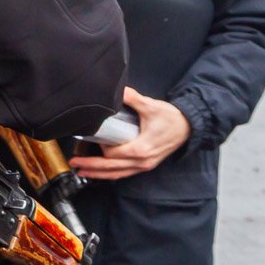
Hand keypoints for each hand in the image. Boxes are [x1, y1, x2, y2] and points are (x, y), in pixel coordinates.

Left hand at [69, 87, 190, 179]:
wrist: (189, 127)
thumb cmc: (172, 118)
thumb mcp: (151, 106)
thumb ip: (132, 98)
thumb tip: (117, 90)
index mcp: (141, 149)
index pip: (114, 155)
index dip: (101, 149)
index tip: (93, 140)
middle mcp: (141, 161)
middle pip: (111, 169)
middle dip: (91, 166)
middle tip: (75, 163)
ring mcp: (144, 165)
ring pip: (117, 174)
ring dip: (99, 174)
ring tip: (82, 171)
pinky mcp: (146, 165)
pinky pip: (125, 173)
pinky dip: (111, 174)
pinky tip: (101, 173)